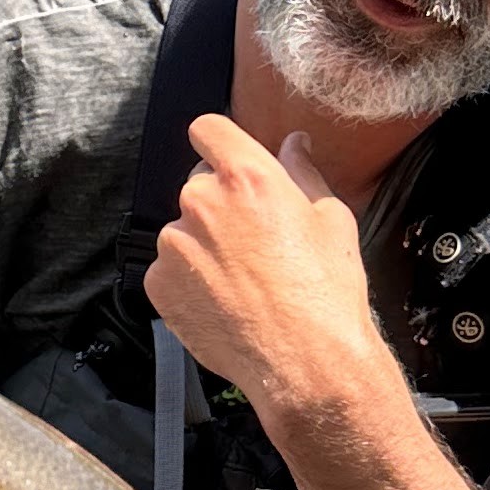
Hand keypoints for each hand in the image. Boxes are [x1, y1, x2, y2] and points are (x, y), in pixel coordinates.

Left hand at [147, 115, 392, 431]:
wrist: (304, 360)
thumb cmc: (326, 290)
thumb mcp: (331, 220)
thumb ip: (303, 173)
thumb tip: (293, 144)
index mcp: (247, 177)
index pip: (208, 129)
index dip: (218, 143)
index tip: (227, 159)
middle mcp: (202, 202)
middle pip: (199, 183)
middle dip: (220, 203)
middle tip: (253, 241)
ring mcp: (174, 243)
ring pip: (184, 230)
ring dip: (203, 245)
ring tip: (242, 281)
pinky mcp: (158, 283)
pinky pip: (169, 269)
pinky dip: (188, 280)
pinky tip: (223, 302)